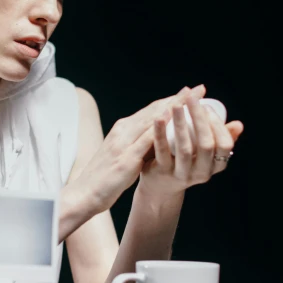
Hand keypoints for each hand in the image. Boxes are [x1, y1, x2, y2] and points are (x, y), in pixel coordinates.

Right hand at [74, 85, 206, 217]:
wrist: (83, 193)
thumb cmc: (103, 178)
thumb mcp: (123, 157)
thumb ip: (139, 147)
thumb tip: (160, 141)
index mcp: (122, 130)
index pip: (150, 111)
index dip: (171, 100)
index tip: (189, 93)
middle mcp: (122, 131)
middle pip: (154, 110)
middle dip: (177, 98)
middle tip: (198, 88)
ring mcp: (123, 143)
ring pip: (152, 120)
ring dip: (173, 107)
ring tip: (192, 98)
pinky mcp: (126, 158)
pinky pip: (146, 140)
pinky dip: (160, 127)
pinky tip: (173, 120)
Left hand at [139, 87, 244, 196]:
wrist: (160, 188)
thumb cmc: (186, 164)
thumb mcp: (206, 155)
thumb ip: (221, 140)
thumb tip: (238, 124)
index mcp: (216, 166)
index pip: (224, 145)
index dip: (218, 124)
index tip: (206, 106)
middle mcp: (202, 173)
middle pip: (206, 145)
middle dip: (200, 119)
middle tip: (192, 99)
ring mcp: (182, 174)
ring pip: (184, 149)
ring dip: (181, 124)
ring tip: (176, 105)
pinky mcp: (162, 172)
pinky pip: (162, 151)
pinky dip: (160, 133)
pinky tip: (159, 117)